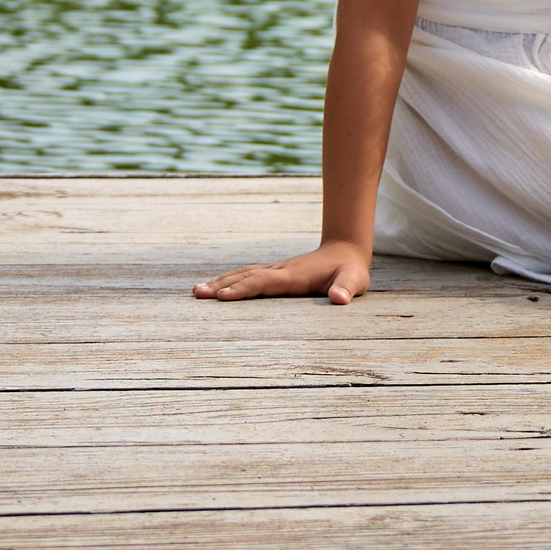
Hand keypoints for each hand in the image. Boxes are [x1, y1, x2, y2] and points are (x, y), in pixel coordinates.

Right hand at [194, 239, 372, 304]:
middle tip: (196, 294)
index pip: (263, 283)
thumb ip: (346, 289)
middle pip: (245, 277)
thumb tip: (339, 299)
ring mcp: (276, 270)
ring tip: (196, 291)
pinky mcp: (275, 273)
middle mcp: (280, 271)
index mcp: (294, 276)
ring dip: (220, 282)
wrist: (346, 250)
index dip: (242, 289)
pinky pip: (247, 276)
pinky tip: (216, 287)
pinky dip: (229, 280)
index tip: (221, 297)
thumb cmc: (350, 271)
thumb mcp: (354, 281)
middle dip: (220, 286)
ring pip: (243, 274)